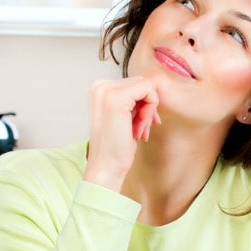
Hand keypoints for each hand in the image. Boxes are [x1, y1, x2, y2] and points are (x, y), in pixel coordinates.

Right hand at [83, 76, 160, 191]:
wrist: (106, 167)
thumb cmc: (115, 146)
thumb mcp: (123, 116)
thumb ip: (132, 99)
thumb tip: (153, 87)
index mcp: (98, 88)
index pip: (135, 83)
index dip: (143, 105)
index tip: (138, 125)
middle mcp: (99, 85)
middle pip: (141, 83)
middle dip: (147, 108)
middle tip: (139, 130)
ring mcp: (106, 90)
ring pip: (147, 86)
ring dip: (148, 111)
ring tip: (138, 131)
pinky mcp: (116, 97)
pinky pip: (149, 91)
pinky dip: (150, 111)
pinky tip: (138, 128)